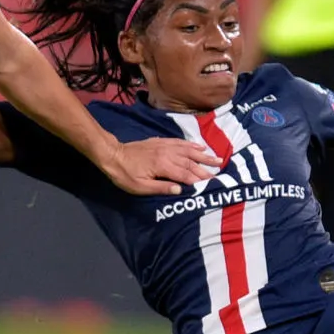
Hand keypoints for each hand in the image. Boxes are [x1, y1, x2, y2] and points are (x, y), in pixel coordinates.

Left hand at [100, 137, 220, 195]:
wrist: (113, 155)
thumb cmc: (124, 174)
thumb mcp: (140, 187)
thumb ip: (161, 188)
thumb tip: (180, 191)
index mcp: (163, 166)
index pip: (186, 174)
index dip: (199, 180)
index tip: (212, 184)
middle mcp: (167, 153)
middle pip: (190, 162)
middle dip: (206, 169)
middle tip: (220, 174)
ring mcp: (165, 146)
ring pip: (188, 151)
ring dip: (203, 155)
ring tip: (217, 159)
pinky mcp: (161, 142)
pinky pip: (180, 142)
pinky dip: (191, 145)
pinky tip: (200, 147)